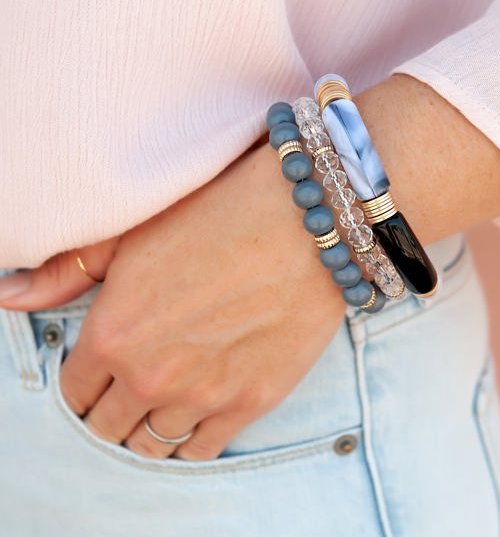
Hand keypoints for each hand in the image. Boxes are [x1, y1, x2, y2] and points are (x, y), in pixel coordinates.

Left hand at [0, 142, 345, 459]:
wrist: (303, 221)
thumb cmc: (218, 215)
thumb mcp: (133, 233)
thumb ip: (67, 272)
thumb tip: (8, 296)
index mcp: (112, 335)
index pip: (73, 391)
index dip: (83, 383)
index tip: (100, 373)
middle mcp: (151, 376)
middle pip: (108, 427)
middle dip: (111, 411)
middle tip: (130, 389)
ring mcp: (203, 396)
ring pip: (154, 446)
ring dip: (150, 429)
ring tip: (164, 402)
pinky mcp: (251, 402)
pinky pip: (203, 449)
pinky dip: (192, 439)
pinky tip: (197, 412)